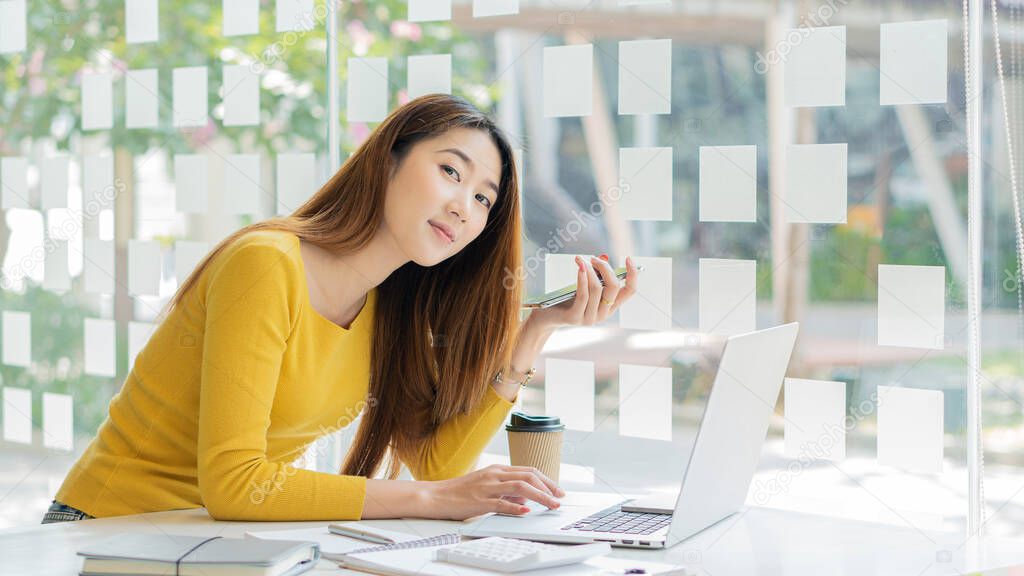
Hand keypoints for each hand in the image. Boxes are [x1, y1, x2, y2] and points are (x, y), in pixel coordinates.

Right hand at [422, 464, 565, 520]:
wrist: (436, 495)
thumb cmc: (461, 492)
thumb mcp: (487, 486)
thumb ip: (507, 490)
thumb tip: (526, 498)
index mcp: (497, 470)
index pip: (529, 471)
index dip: (547, 480)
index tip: (558, 491)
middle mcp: (494, 475)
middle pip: (528, 476)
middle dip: (548, 487)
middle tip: (559, 498)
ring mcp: (487, 487)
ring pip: (520, 487)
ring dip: (540, 496)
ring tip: (550, 505)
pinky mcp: (480, 501)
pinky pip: (501, 503)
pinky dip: (516, 507)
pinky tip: (526, 511)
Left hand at [527, 255, 639, 330]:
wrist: (548, 317)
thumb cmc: (568, 299)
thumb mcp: (585, 286)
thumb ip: (596, 275)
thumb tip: (603, 258)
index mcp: (610, 306)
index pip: (629, 291)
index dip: (633, 275)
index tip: (628, 258)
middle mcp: (604, 314)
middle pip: (614, 287)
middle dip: (605, 268)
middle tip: (593, 258)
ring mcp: (590, 318)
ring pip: (597, 289)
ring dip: (589, 270)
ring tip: (581, 260)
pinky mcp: (576, 318)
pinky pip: (583, 295)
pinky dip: (582, 278)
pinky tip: (580, 267)